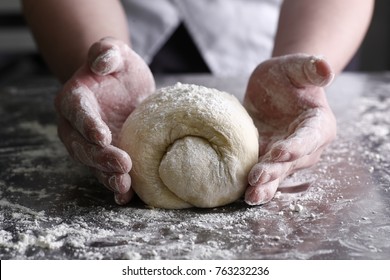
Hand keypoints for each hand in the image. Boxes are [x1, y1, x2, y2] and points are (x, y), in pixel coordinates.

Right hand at [55, 37, 154, 204]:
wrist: (123, 87)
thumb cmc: (118, 68)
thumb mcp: (115, 52)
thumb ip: (107, 52)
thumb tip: (101, 62)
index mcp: (75, 99)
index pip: (77, 112)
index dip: (88, 124)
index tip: (102, 135)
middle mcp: (77, 126)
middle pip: (82, 145)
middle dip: (100, 157)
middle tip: (123, 164)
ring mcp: (90, 144)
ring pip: (93, 164)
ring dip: (107, 176)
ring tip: (124, 185)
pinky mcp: (106, 155)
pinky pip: (106, 172)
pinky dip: (115, 185)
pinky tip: (126, 195)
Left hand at [243, 53, 335, 204]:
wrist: (274, 87)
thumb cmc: (288, 76)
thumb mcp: (295, 66)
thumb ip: (309, 68)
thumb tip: (326, 68)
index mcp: (318, 124)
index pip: (310, 137)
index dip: (296, 146)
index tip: (279, 151)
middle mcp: (307, 146)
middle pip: (292, 161)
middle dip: (275, 170)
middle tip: (257, 178)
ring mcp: (289, 156)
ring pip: (279, 173)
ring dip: (266, 186)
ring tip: (251, 197)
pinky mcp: (270, 160)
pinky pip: (266, 175)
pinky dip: (257, 186)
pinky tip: (245, 195)